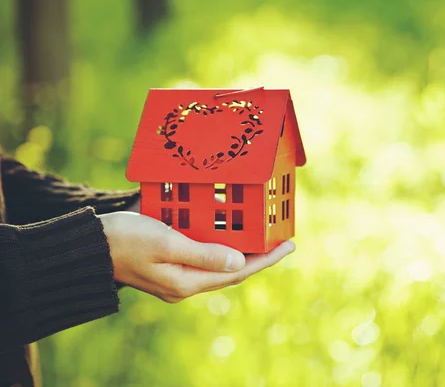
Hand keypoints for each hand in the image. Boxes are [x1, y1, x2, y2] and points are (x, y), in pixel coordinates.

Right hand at [99, 211, 295, 302]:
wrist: (90, 245)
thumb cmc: (126, 240)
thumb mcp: (167, 243)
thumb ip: (205, 254)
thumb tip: (241, 263)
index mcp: (187, 282)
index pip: (238, 273)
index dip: (266, 260)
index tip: (289, 246)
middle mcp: (185, 282)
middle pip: (232, 270)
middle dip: (259, 255)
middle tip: (281, 239)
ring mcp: (176, 274)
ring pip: (219, 261)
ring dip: (240, 247)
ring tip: (260, 232)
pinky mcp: (168, 262)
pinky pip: (203, 253)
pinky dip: (218, 241)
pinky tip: (226, 226)